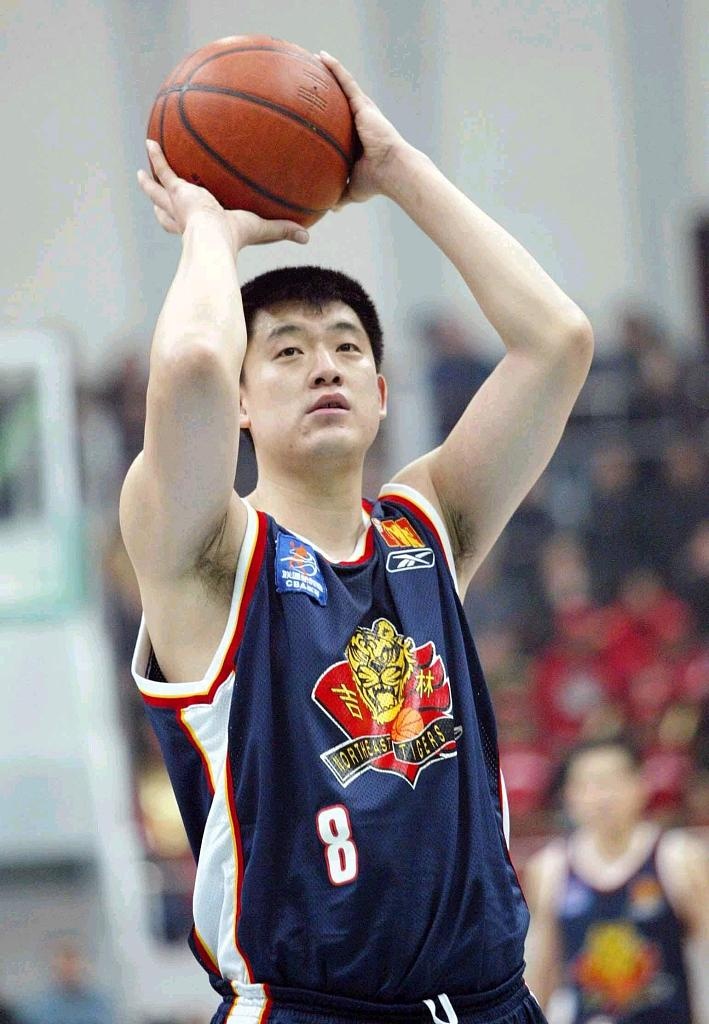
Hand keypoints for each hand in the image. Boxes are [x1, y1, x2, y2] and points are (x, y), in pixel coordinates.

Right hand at [137, 140, 308, 250]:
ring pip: (158, 193)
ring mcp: (177, 204)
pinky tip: (151, 140)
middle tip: (156, 195)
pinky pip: (164, 169)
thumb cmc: (235, 239)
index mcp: (201, 228)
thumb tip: (308, 237)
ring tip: (142, 173)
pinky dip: (157, 156)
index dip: (186, 222)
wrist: (214, 238)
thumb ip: (283, 229)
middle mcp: (185, 218)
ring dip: (149, 185)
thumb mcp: (262, 230)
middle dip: (161, 205)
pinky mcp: (176, 191)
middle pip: (167, 213)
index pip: (191, 226)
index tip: (186, 214)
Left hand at [318, 51, 409, 207]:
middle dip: (327, 87)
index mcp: (356, 137)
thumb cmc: (377, 182)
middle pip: (340, 99)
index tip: (314, 107)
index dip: (328, 113)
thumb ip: (340, 194)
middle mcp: (359, 120)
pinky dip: (335, 69)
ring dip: (329, 71)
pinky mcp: (363, 105)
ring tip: (313, 58)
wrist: (392, 171)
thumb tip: (330, 208)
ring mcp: (361, 110)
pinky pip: (346, 82)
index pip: (339, 122)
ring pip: (342, 85)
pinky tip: (322, 57)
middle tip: (310, 77)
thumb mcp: (353, 188)